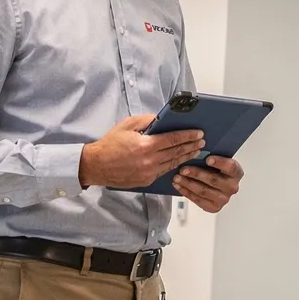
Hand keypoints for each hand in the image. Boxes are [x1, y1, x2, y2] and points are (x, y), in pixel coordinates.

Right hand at [77, 114, 204, 188]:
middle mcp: (149, 161)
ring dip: (186, 157)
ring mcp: (148, 173)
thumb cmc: (110, 143)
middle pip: (176, 152)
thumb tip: (163, 119)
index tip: (198, 133)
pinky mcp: (146, 181)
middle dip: (191, 146)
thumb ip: (147, 120)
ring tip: (196, 151)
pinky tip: (180, 161)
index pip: (173, 140)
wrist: (96, 165)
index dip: (188, 136)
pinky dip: (173, 165)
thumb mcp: (128, 125)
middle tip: (202, 142)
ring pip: (172, 164)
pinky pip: (163, 171)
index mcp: (146, 146)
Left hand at [175, 155, 243, 213]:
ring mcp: (224, 199)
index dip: (220, 163)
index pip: (231, 167)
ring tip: (177, 177)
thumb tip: (195, 150)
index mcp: (236, 172)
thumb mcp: (218, 160)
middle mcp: (232, 187)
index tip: (207, 159)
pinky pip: (198, 200)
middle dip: (196, 174)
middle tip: (183, 169)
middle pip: (214, 180)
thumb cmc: (216, 169)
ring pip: (204, 191)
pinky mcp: (214, 207)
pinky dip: (187, 192)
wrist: (216, 183)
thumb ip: (211, 156)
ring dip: (188, 184)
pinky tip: (179, 186)